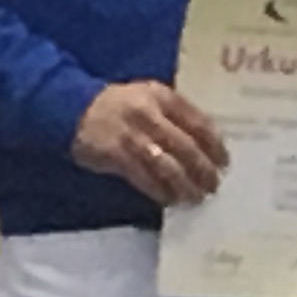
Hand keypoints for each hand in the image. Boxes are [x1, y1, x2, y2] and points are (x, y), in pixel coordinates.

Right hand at [72, 79, 227, 205]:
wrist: (71, 108)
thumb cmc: (118, 106)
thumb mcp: (148, 97)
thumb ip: (174, 114)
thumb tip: (206, 142)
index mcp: (162, 96)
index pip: (198, 122)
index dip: (215, 144)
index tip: (225, 161)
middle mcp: (149, 114)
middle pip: (186, 146)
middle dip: (204, 169)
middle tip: (214, 184)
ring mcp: (132, 135)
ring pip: (168, 166)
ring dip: (185, 185)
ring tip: (196, 197)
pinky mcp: (117, 155)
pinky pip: (146, 178)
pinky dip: (161, 192)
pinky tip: (170, 199)